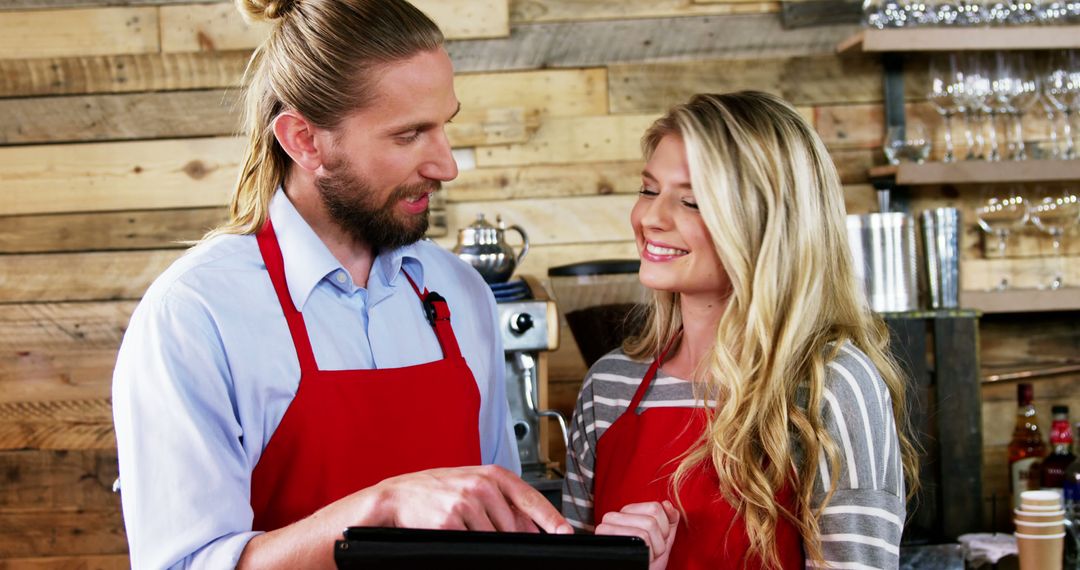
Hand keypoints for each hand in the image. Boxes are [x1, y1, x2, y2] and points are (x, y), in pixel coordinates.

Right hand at [374, 464, 572, 533]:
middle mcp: (482, 486)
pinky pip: (472, 544)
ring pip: (495, 539)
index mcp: (492, 475)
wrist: (397, 496)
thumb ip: (503, 501)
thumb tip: (532, 527)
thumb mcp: (473, 485)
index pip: (531, 499)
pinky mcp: (450, 522)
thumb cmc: (436, 490)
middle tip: (494, 534)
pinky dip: (468, 545)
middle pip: (515, 527)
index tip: (565, 533)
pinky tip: (456, 534)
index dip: (552, 519)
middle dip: (512, 538)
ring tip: (467, 529)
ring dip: (487, 541)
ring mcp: (466, 504)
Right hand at [595, 501, 678, 569]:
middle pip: (652, 520)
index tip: (656, 539)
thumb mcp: (663, 538)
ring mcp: (607, 527)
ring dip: (655, 549)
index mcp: (626, 512)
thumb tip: (667, 504)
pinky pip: (640, 539)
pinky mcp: (606, 538)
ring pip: (647, 528)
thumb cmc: (646, 561)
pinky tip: (641, 558)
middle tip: (650, 550)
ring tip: (646, 555)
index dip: (663, 527)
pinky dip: (648, 554)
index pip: (655, 507)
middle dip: (659, 541)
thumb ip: (670, 519)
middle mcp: (614, 516)